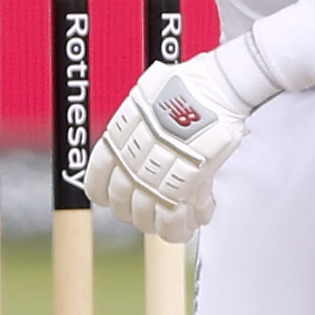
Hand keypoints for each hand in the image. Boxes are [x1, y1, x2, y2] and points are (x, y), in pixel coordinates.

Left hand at [84, 52, 255, 241]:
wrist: (217, 87)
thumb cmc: (189, 86)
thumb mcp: (149, 97)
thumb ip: (139, 124)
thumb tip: (137, 139)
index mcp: (120, 133)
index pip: (97, 175)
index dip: (103, 192)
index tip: (108, 199)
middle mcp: (133, 156)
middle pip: (121, 199)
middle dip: (133, 211)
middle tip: (147, 213)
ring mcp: (157, 171)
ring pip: (145, 213)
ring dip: (157, 224)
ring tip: (174, 222)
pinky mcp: (184, 183)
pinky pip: (173, 216)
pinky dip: (179, 228)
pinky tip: (190, 227)